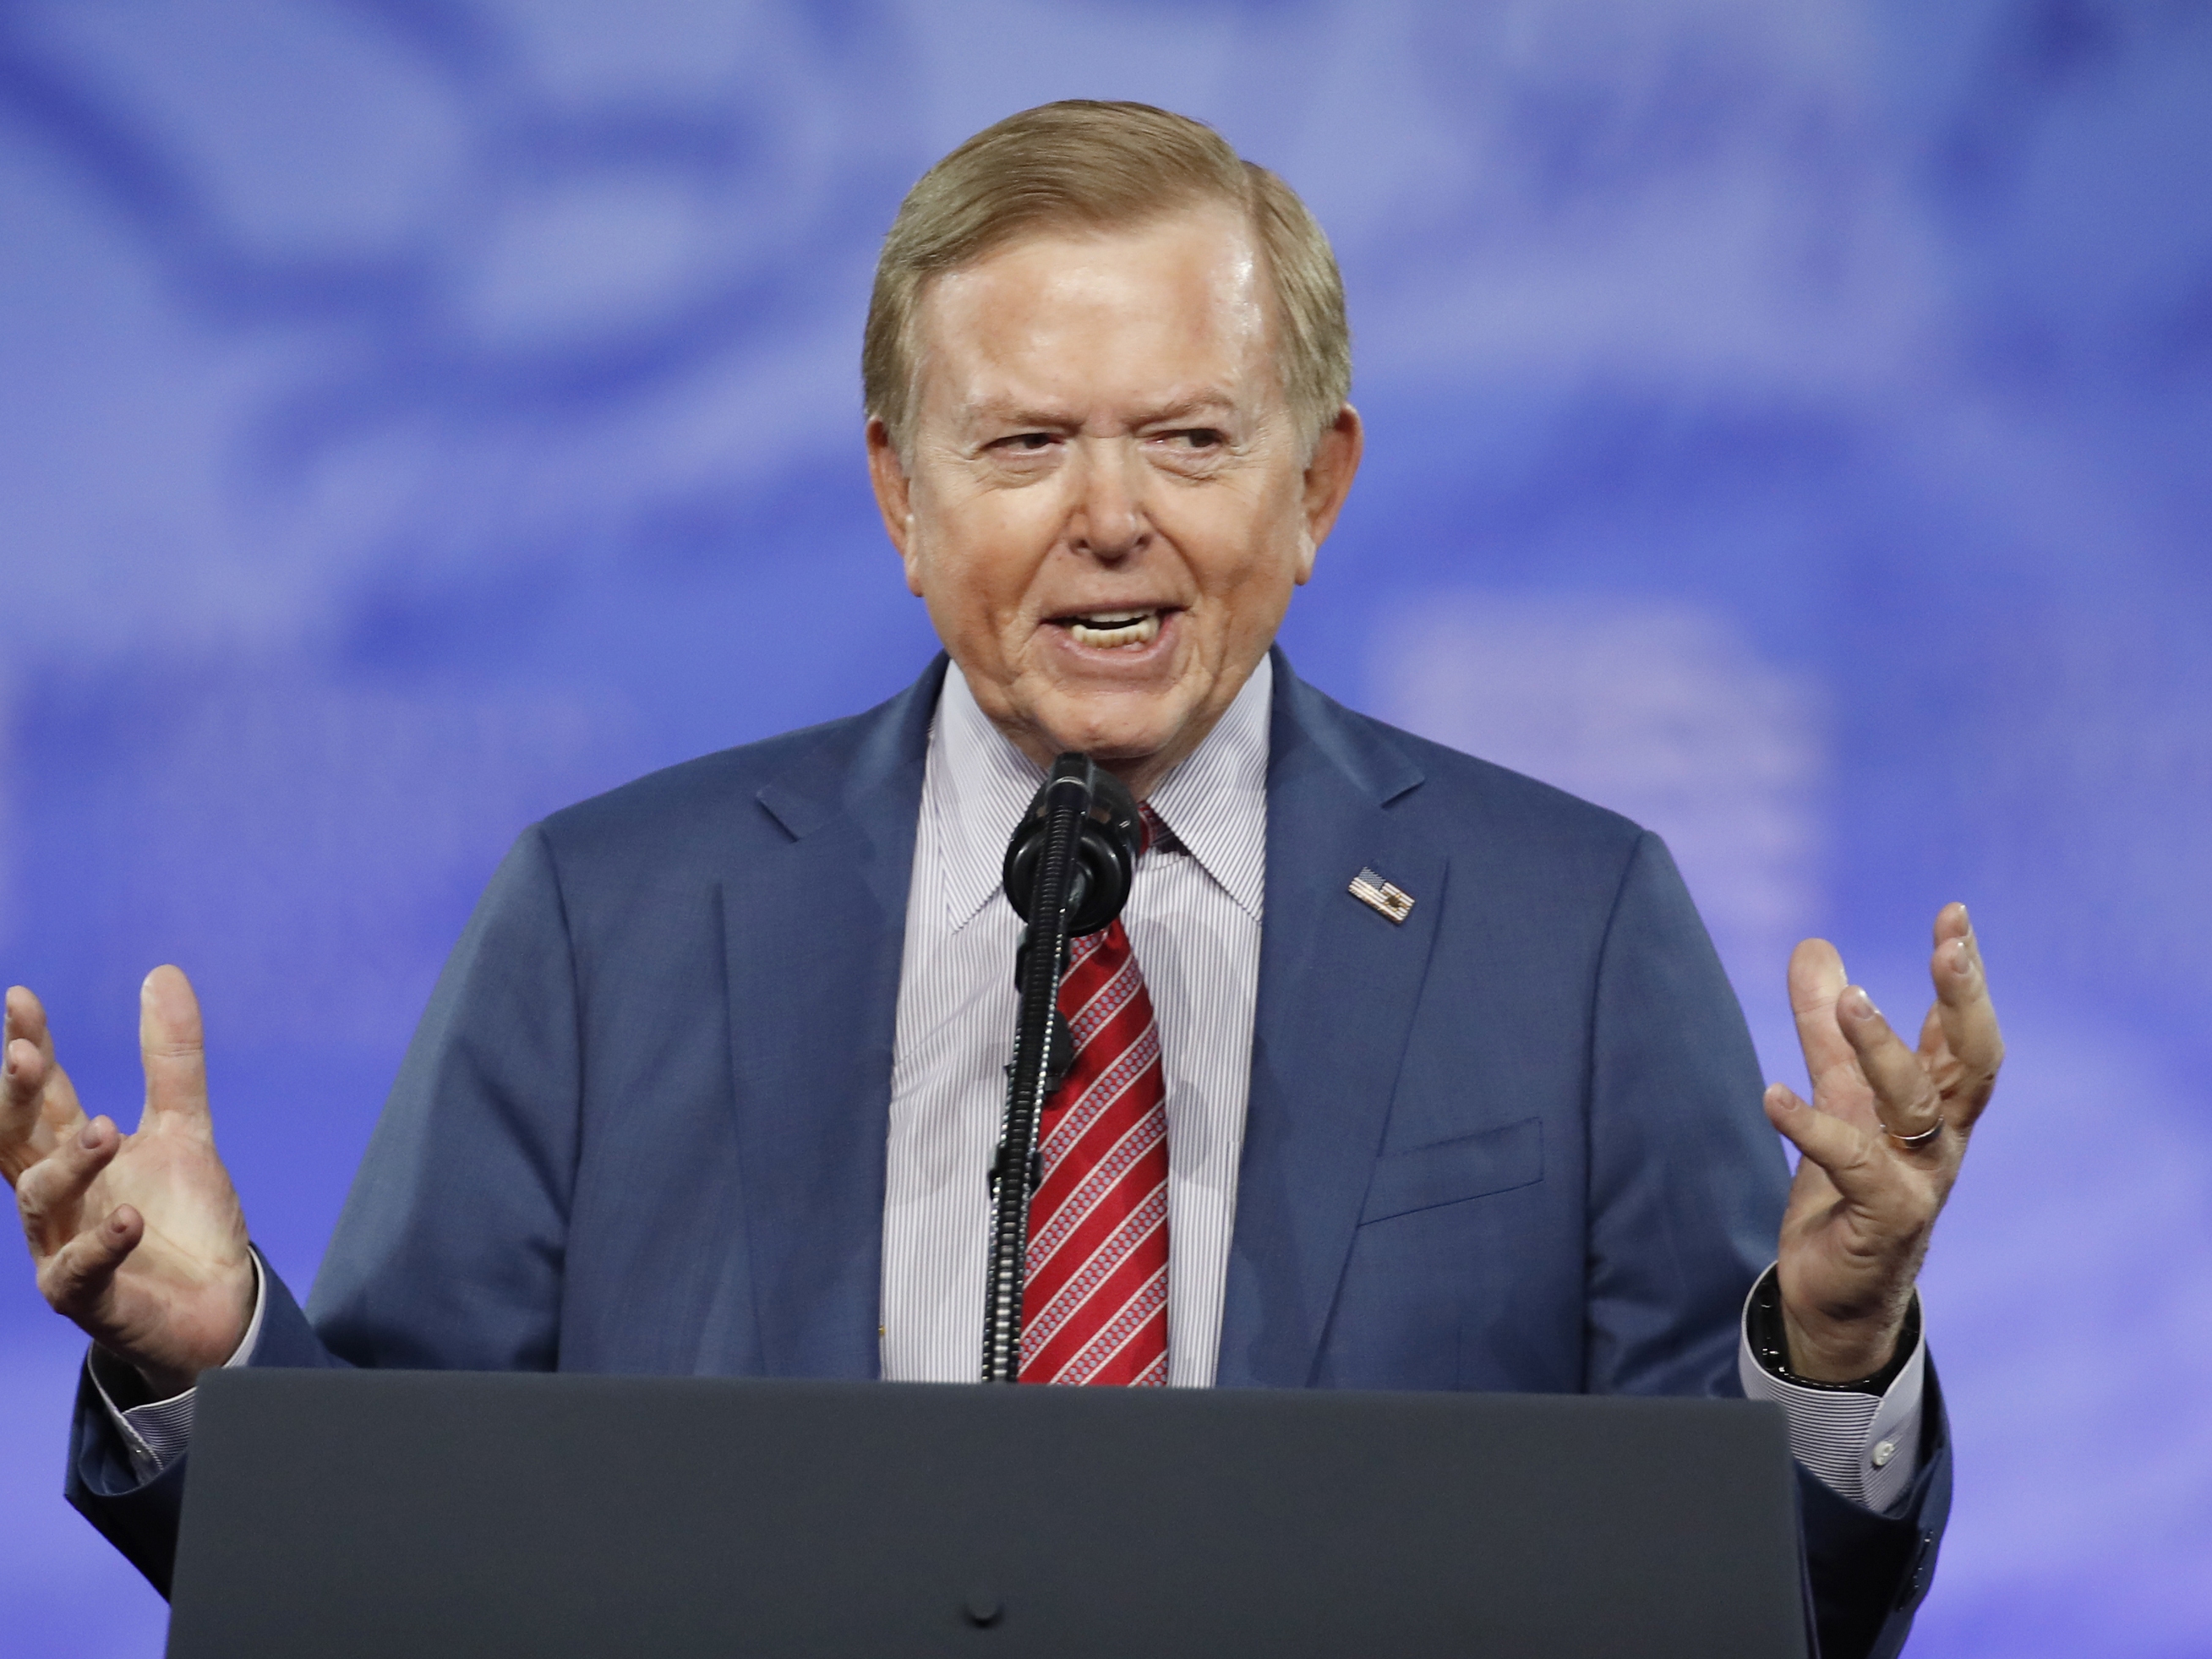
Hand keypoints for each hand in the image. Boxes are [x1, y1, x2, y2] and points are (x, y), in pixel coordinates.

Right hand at [5, 968, 253, 1398]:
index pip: (42, 1095)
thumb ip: (172, 1061)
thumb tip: (163, 973)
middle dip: (14, 1099)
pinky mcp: (88, 1297)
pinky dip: (101, 1243)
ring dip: (71, 1162)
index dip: (29, 1048)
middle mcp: (57, 1198)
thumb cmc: (181, 1217)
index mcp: (73, 1153)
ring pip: (44, 1199)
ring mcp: (63, 1247)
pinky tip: (128, 1218)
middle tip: (22, 1055)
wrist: (218, 1303)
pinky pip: (81, 1270)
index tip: (20, 999)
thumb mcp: (184, 1129)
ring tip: (108, 1130)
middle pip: (17, 1141)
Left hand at [1763, 903, 2001, 1381]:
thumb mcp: (1837, 1096)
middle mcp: (1938, 1138)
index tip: (1954, 916)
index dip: (1964, 975)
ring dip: (1885, 1047)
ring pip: (1914, 1103)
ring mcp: (1918, 1179)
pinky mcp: (1882, 1217)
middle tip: (1948, 946)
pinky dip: (1810, 1126)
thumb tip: (1814, 946)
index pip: (1962, 1030)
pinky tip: (1772, 1093)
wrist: (1837, 1295)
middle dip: (1963, 1000)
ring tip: (1851, 998)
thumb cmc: (1849, 1190)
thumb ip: (1823, 1028)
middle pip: (1970, 1060)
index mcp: (1936, 1106)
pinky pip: (1850, 1162)